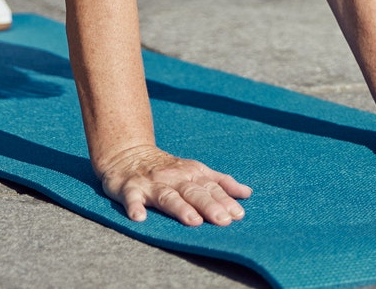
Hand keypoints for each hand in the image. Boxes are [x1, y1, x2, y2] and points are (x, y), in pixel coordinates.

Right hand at [96, 144, 251, 224]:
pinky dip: (134, 207)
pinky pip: (132, 199)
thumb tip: (247, 194)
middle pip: (194, 192)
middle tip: (223, 220)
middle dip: (209, 206)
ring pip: (168, 196)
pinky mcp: (130, 189)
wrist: (128, 155)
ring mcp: (152, 183)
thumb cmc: (168, 168)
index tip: (238, 215)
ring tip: (193, 221)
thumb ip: (220, 182)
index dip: (225, 200)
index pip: (212, 188)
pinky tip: (139, 218)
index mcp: (192, 173)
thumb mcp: (196, 171)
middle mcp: (175, 177)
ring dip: (180, 208)